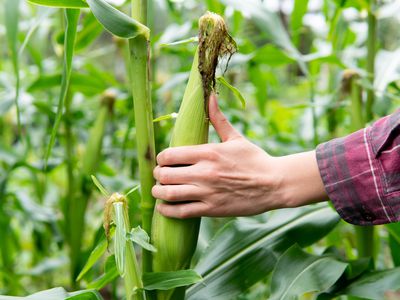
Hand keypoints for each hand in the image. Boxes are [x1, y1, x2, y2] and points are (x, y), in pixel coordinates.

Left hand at [152, 94, 326, 218]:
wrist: (274, 184)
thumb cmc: (255, 159)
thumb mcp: (236, 138)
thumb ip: (218, 118)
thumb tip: (210, 96)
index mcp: (208, 152)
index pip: (169, 155)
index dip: (161, 158)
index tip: (163, 160)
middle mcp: (204, 172)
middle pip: (165, 174)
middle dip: (158, 175)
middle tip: (160, 175)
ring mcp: (207, 192)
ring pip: (169, 194)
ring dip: (158, 192)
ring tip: (159, 190)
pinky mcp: (212, 209)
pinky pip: (181, 212)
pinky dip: (167, 210)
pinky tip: (164, 207)